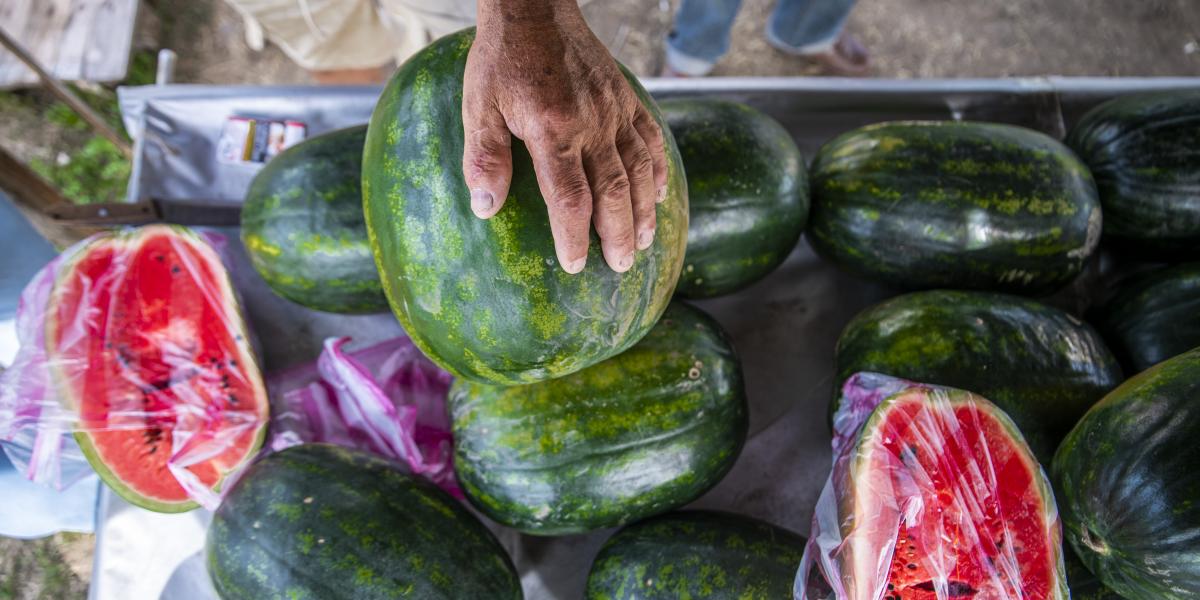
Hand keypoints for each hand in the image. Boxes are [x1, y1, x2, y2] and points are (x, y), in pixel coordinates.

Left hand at [463, 0, 668, 273]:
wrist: (534, 11)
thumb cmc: (502, 60)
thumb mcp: (479, 106)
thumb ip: (484, 158)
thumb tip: (485, 209)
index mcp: (553, 130)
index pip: (570, 198)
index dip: (574, 236)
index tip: (576, 266)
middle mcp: (592, 124)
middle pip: (613, 192)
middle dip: (618, 235)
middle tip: (621, 267)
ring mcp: (614, 111)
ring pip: (639, 170)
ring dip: (643, 211)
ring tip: (643, 242)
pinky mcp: (626, 97)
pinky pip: (650, 138)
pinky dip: (658, 170)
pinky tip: (657, 194)